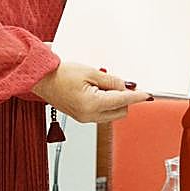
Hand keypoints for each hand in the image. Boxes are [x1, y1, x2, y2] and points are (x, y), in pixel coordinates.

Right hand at [32, 61, 150, 122]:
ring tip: (102, 84)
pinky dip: (105, 103)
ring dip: (114, 101)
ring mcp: (85, 118)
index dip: (137, 96)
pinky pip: (102, 114)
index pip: (123, 101)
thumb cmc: (60, 74)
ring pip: (112, 114)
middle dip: (124, 98)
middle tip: (117, 82)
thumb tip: (126, 86)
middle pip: (121, 111)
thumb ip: (111, 80)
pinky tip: (98, 90)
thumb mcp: (90, 72)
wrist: (43, 79)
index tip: (147, 94)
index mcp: (92, 104)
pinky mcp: (82, 117)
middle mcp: (89, 115)